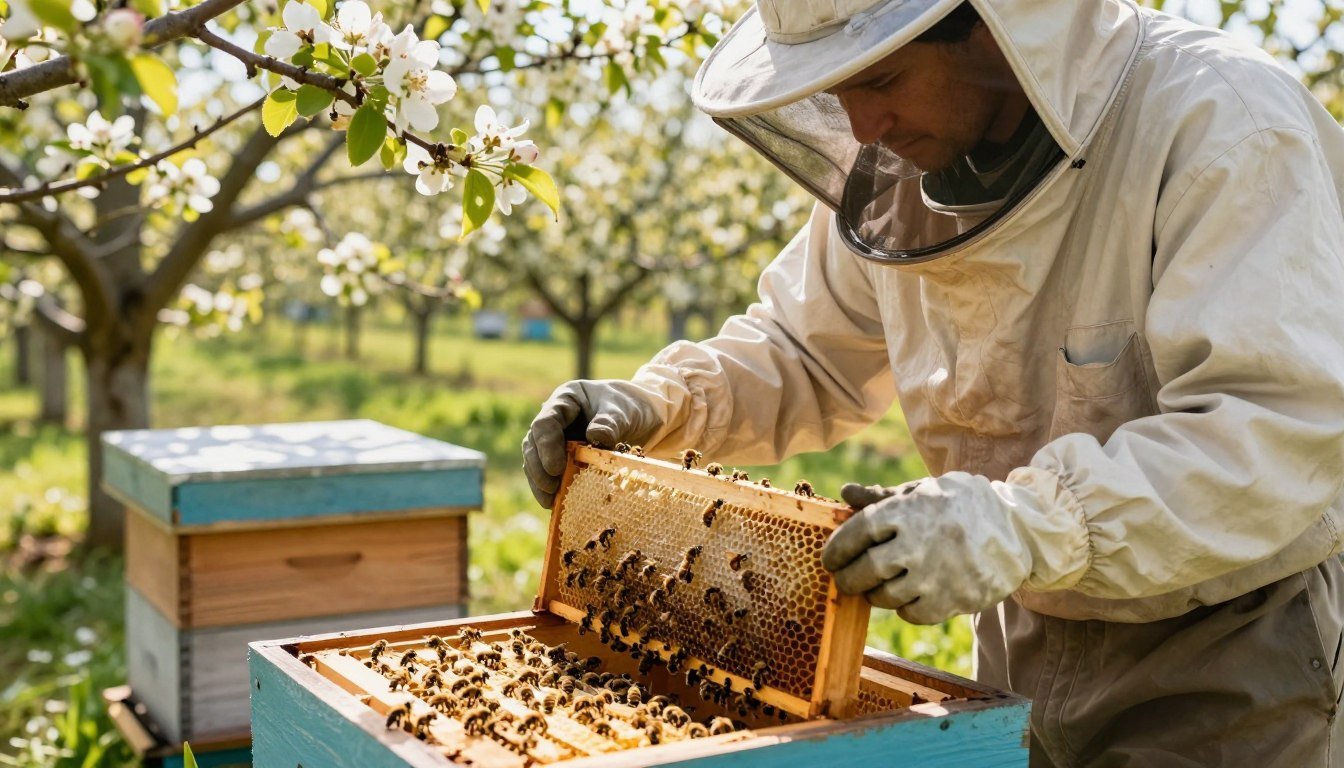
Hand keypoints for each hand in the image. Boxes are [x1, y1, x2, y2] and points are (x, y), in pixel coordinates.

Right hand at [522, 380, 660, 507]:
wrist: (643, 416)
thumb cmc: (630, 407)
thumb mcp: (624, 411)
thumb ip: (610, 422)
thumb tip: (595, 438)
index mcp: (565, 400)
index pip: (546, 423)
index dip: (547, 447)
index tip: (556, 469)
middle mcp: (555, 419)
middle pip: (534, 443)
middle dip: (539, 468)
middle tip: (550, 490)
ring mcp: (556, 438)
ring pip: (537, 460)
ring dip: (540, 481)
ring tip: (549, 502)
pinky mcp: (563, 456)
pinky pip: (550, 472)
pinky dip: (552, 487)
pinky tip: (557, 503)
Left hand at [821, 472, 1077, 623]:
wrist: (1018, 530)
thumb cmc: (962, 506)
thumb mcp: (924, 492)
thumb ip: (882, 497)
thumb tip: (845, 493)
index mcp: (909, 512)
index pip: (856, 532)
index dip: (836, 548)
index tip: (829, 558)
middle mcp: (919, 544)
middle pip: (865, 570)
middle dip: (847, 578)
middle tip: (844, 579)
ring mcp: (936, 576)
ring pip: (885, 597)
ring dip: (874, 594)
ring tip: (878, 586)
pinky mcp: (952, 601)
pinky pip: (911, 613)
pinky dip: (902, 607)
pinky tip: (908, 594)